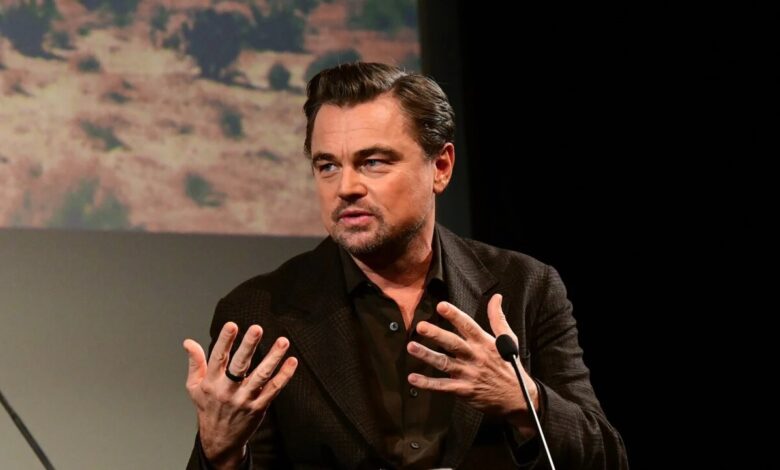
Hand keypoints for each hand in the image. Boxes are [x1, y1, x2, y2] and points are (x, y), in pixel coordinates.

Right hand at [183, 322, 297, 468]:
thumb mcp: (194, 387)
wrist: (219, 441)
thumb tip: (188, 342)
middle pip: (239, 365)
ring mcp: (244, 399)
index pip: (218, 358)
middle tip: (257, 329)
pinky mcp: (259, 407)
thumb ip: (195, 363)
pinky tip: (291, 361)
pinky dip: (284, 375)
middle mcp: (228, 390)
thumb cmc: (208, 409)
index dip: (224, 341)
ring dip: (273, 358)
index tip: (232, 325)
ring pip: (261, 376)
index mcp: (211, 383)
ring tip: (283, 341)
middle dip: (248, 346)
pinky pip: (273, 389)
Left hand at [406, 294, 538, 436]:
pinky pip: (443, 386)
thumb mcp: (508, 340)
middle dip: (436, 334)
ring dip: (427, 355)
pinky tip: (412, 378)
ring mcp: (469, 374)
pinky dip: (427, 384)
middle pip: (453, 343)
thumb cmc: (509, 365)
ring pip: (444, 363)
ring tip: (411, 347)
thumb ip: (498, 318)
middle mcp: (475, 357)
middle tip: (420, 326)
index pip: (468, 326)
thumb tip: (496, 297)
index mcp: (484, 343)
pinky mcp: (464, 390)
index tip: (441, 306)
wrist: (517, 398)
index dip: (455, 315)